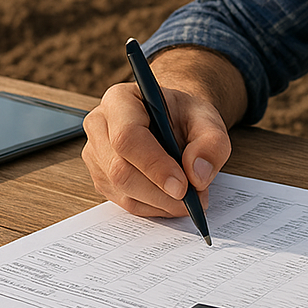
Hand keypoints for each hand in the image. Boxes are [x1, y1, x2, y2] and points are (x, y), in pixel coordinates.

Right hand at [82, 81, 230, 217]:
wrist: (174, 121)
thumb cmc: (186, 116)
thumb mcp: (208, 120)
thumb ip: (210, 144)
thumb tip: (197, 176)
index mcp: (120, 100)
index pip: (128, 137)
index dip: (154, 166)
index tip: (183, 187)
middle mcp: (100, 125)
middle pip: (120, 170)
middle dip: (161, 192)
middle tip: (195, 200)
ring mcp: (96, 154)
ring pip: (122, 190)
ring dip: (160, 203)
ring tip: (191, 199)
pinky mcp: (101, 178)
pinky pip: (124, 202)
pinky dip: (154, 207)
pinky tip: (174, 200)